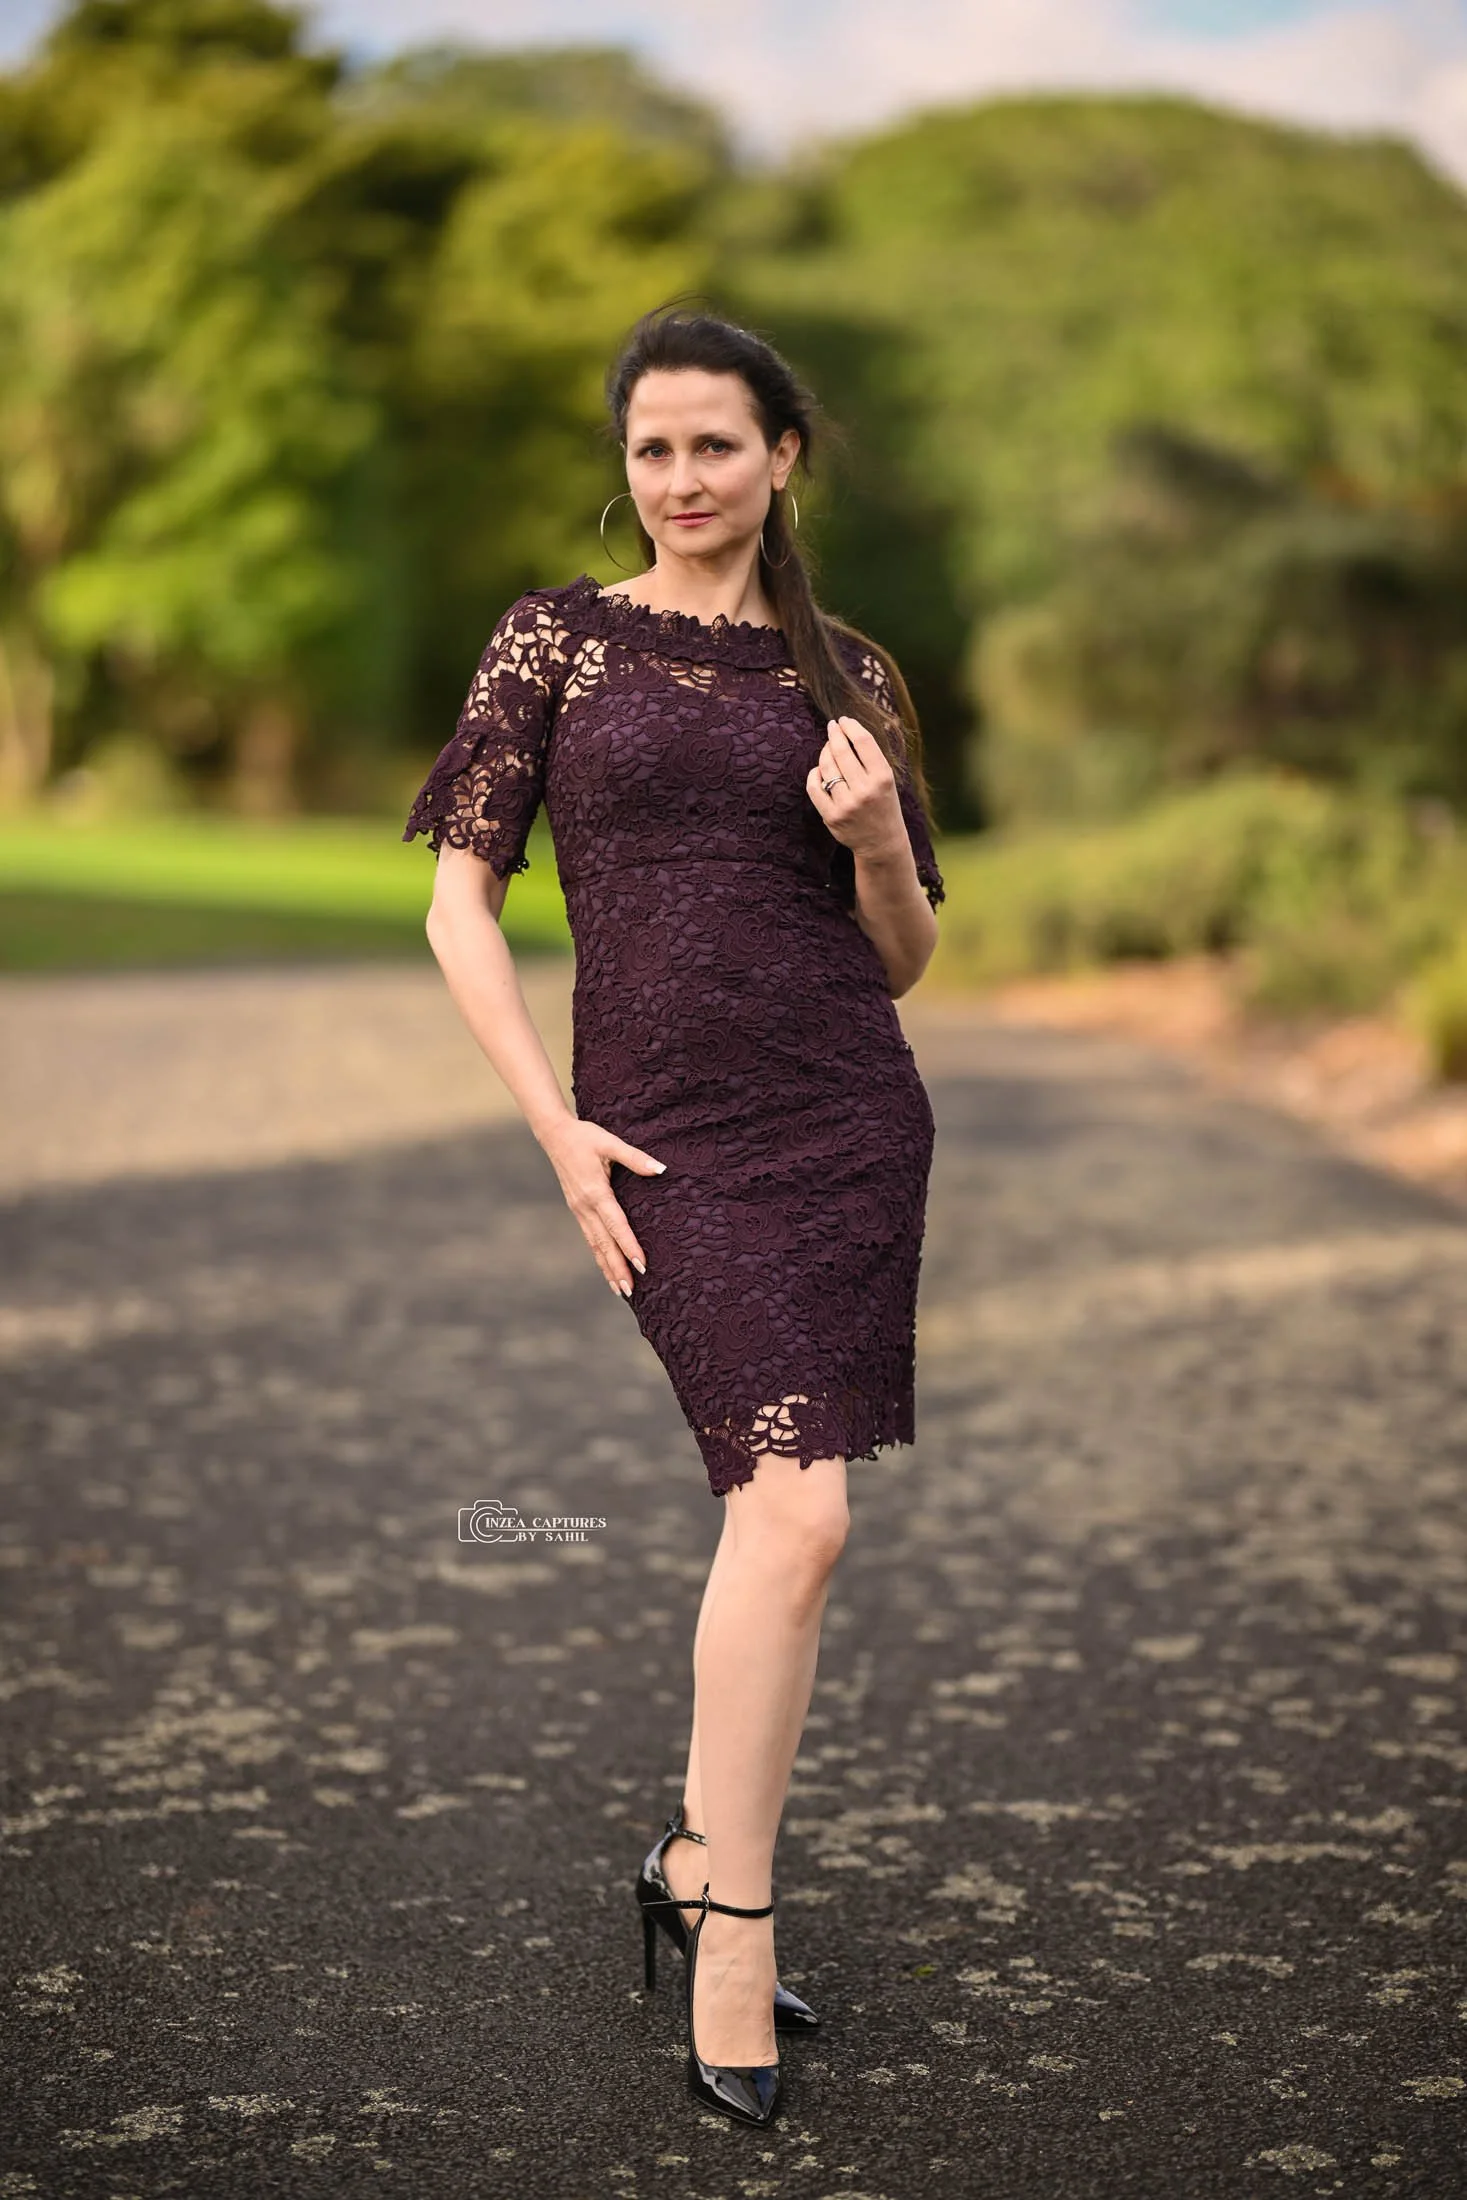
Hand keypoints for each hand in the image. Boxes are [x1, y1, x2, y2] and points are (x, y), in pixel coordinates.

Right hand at [540, 1116, 664, 1297]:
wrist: (554, 1135)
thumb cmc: (585, 1137)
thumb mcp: (610, 1142)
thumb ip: (636, 1158)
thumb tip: (661, 1169)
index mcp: (595, 1192)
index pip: (616, 1225)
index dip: (629, 1246)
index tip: (642, 1265)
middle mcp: (585, 1206)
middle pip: (604, 1243)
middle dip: (618, 1268)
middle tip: (632, 1291)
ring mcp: (579, 1210)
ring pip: (595, 1245)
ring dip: (608, 1268)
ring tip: (621, 1290)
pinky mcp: (577, 1210)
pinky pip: (590, 1238)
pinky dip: (599, 1256)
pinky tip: (607, 1268)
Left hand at [806, 718, 905, 859]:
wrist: (882, 842)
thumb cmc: (884, 805)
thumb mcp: (888, 780)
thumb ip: (873, 757)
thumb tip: (854, 727)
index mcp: (883, 778)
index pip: (863, 742)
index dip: (851, 726)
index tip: (844, 720)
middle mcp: (865, 790)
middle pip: (841, 751)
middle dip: (834, 734)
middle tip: (832, 727)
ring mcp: (847, 804)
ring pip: (826, 767)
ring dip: (825, 752)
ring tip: (828, 747)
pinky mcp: (831, 816)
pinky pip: (814, 787)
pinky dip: (814, 774)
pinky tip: (819, 770)